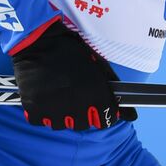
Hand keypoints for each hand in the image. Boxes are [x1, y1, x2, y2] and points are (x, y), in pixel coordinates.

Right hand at [11, 19, 135, 129]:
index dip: (102, 113)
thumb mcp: (98, 66)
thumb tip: (132, 116)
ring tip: (57, 95)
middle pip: (83, 124)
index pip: (105, 120)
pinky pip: (40, 121)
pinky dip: (41, 112)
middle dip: (81, 113)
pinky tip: (43, 96)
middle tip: (73, 96)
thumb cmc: (71, 51)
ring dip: (60, 114)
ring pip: (61, 124)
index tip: (96, 107)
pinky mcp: (33, 107)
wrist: (39, 40)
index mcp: (94, 92)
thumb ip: (113, 91)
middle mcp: (75, 103)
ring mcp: (53, 107)